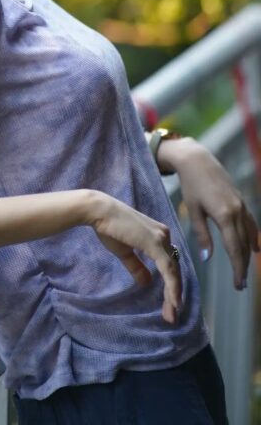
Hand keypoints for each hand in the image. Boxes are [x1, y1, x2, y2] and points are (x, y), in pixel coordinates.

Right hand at [85, 190, 182, 323]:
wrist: (99, 211)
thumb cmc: (108, 227)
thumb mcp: (125, 251)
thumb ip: (137, 266)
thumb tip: (147, 283)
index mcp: (158, 236)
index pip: (168, 264)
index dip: (170, 286)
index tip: (168, 305)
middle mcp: (164, 235)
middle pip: (174, 269)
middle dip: (173, 294)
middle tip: (171, 315)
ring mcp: (161, 238)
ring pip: (173, 271)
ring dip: (173, 294)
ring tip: (172, 314)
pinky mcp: (155, 243)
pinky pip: (168, 269)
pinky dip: (172, 286)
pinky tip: (173, 301)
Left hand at [167, 137, 259, 290]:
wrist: (197, 160)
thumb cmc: (191, 185)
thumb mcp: (193, 211)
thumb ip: (202, 235)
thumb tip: (207, 259)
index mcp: (225, 216)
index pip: (235, 249)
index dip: (238, 268)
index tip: (238, 284)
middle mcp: (237, 211)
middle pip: (244, 245)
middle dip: (242, 266)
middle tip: (240, 284)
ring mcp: (242, 205)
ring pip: (249, 236)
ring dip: (247, 254)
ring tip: (244, 270)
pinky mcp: (241, 200)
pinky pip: (251, 223)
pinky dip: (253, 237)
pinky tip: (253, 248)